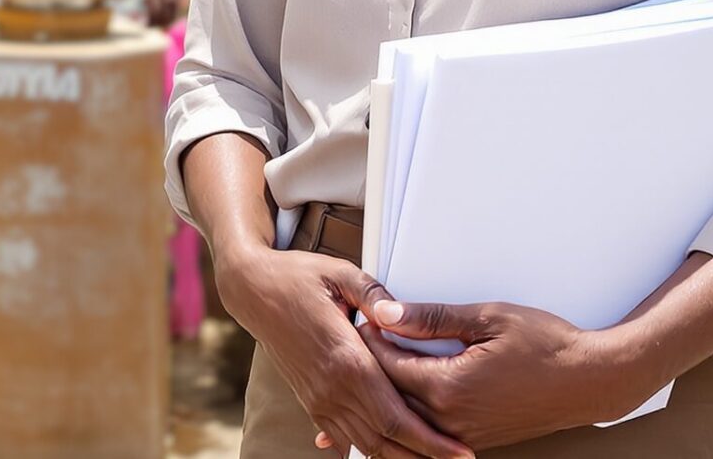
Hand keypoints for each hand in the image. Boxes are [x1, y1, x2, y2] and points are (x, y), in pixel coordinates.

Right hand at [214, 245, 471, 458]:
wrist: (252, 291)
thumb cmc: (297, 277)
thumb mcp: (340, 273)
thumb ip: (374, 295)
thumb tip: (398, 313)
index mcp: (345, 360)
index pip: (395, 416)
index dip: (430, 439)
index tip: (460, 449)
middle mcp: (331, 388)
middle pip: (385, 439)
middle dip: (425, 454)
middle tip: (460, 458)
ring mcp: (318, 398)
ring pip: (365, 445)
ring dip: (400, 457)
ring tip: (433, 458)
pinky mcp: (311, 400)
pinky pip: (344, 436)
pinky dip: (370, 449)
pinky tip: (392, 452)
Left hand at [361, 297, 653, 449]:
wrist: (588, 382)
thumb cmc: (546, 345)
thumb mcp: (488, 317)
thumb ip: (433, 317)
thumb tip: (387, 312)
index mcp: (449, 387)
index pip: (387, 366)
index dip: (370, 341)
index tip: (362, 319)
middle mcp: (450, 419)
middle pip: (390, 395)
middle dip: (372, 367)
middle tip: (362, 338)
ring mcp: (462, 435)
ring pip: (407, 415)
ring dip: (389, 391)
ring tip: (378, 363)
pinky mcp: (474, 440)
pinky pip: (429, 427)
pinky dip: (412, 408)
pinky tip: (407, 389)